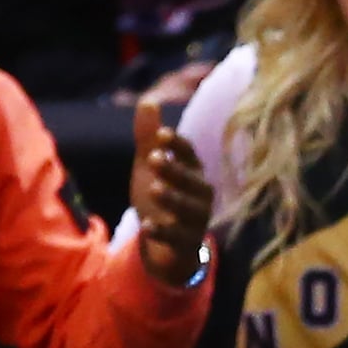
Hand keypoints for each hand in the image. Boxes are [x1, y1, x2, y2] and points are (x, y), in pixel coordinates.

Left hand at [130, 97, 214, 288]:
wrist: (167, 246)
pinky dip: (163, 233)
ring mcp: (196, 222)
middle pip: (193, 182)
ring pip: (189, 210)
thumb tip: (149, 101)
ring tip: (154, 188)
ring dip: (172, 198)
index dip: (178, 146)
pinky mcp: (187, 245)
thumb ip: (148, 138)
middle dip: (175, 170)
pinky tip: (147, 225)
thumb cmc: (163, 198)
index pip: (190, 156)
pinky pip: (178, 239)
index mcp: (193, 173)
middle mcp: (200, 197)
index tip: (162, 134)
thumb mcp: (151, 166)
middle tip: (153, 158)